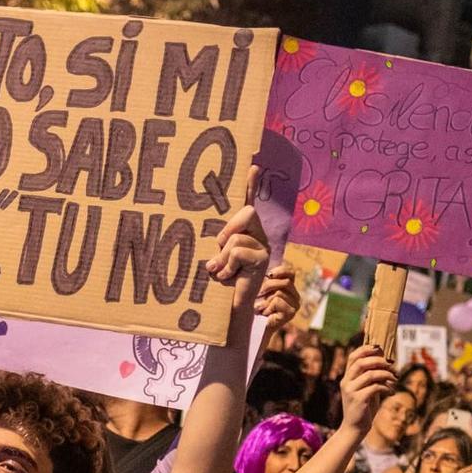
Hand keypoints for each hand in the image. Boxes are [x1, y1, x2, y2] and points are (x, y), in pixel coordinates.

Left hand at [206, 180, 270, 304]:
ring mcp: (263, 246)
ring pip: (236, 237)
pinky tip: (228, 277)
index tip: (251, 164)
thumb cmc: (215, 280)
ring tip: (220, 270)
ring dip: (222, 256)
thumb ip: (213, 239)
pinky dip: (227, 266)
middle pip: (246, 212)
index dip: (250, 183)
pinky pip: (238, 251)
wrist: (227, 308)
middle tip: (218, 249)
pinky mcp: (263, 259)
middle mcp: (257, 234)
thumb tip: (208, 229)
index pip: (247, 201)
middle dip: (227, 230)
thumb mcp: (212, 254)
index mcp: (243, 230)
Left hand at [256, 255, 298, 327]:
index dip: (280, 271)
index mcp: (290, 288)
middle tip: (259, 294)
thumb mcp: (262, 290)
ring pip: (280, 292)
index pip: (291, 272)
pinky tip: (265, 313)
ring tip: (261, 307)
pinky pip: (278, 301)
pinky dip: (268, 306)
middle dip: (269, 286)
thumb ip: (268, 279)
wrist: (254, 327)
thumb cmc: (256, 307)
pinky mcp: (291, 313)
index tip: (268, 275)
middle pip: (285, 282)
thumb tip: (266, 268)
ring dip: (266, 299)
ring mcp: (295, 305)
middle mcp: (296, 296)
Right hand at [338, 345, 395, 436]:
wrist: (355, 429)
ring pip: (370, 374)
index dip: (366, 349)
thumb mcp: (367, 389)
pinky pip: (375, 387)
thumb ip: (373, 377)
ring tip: (395, 378)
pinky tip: (392, 391)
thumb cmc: (364, 408)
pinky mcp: (358, 400)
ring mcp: (351, 391)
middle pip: (361, 362)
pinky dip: (386, 387)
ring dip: (386, 374)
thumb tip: (387, 362)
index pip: (353, 356)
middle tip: (392, 365)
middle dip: (379, 361)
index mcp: (347, 377)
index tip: (380, 349)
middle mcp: (346, 382)